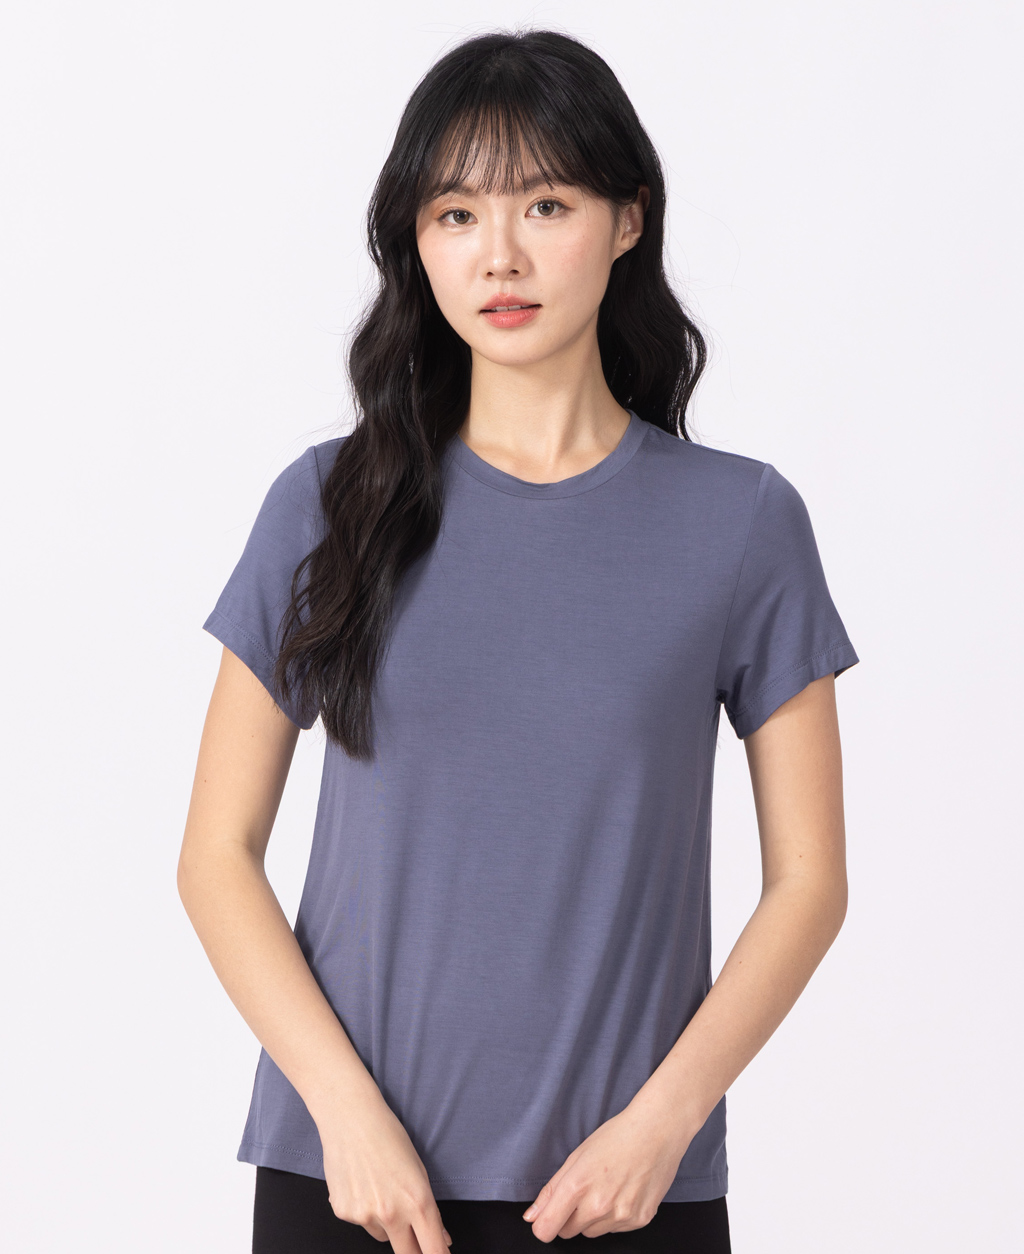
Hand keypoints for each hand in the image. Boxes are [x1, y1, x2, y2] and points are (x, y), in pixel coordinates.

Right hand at [318, 1093, 452, 1253]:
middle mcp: (391, 1214)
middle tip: (414, 1237)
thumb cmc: (388, 1135)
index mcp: (417, 1200)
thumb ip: (429, 1210)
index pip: (433, 1249)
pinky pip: (361, 1222)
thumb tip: (440, 1239)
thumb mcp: (419, 1169)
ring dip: (386, 1224)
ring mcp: (365, 1216)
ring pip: (382, 1236)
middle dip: (414, 1250)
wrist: (350, 1118)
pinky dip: (363, 1210)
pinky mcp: (344, 1213)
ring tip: (380, 1188)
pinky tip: (362, 1183)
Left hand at [521, 1101, 692, 1241]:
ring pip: (592, 1232)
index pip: (547, 1229)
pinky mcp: (640, 1220)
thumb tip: (531, 1218)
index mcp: (578, 1185)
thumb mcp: (577, 1156)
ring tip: (607, 1187)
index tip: (547, 1217)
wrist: (658, 1131)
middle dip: (570, 1217)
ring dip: (593, 1218)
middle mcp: (599, 1205)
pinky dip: (615, 1217)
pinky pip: (615, 1230)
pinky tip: (624, 1191)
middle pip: (568, 1232)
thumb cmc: (616, 1137)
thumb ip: (551, 1190)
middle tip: (584, 1190)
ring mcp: (621, 1215)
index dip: (543, 1225)